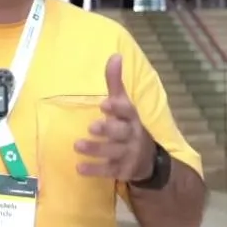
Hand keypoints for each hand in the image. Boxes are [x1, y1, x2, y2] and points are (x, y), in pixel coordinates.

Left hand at [76, 54, 154, 182]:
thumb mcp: (124, 104)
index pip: (127, 111)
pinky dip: (94, 170)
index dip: (117, 108)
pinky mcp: (122, 170)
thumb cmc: (128, 124)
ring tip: (77, 145)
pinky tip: (79, 168)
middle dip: (107, 129)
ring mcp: (128, 154)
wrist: (149, 160)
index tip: (104, 104)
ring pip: (112, 152)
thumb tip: (115, 55)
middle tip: (91, 127)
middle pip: (121, 132)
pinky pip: (108, 171)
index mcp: (132, 117)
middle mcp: (132, 135)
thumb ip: (116, 82)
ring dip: (95, 149)